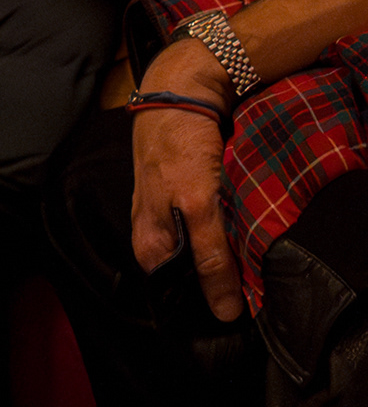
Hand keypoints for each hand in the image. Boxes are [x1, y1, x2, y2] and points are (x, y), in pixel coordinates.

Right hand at [129, 41, 239, 321]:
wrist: (180, 93)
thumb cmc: (178, 146)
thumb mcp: (196, 206)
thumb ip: (211, 259)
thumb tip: (226, 314)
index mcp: (150, 251)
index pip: (184, 299)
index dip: (216, 303)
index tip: (247, 304)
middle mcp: (158, 240)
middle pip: (199, 277)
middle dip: (228, 278)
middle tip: (256, 272)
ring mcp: (173, 220)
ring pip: (211, 253)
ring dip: (234, 253)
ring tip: (256, 248)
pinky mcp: (189, 201)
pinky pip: (216, 231)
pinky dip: (233, 231)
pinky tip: (248, 226)